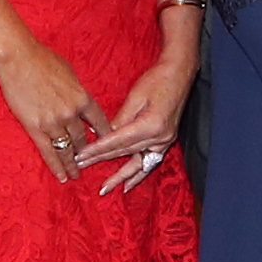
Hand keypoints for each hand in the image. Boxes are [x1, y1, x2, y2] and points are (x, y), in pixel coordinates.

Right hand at [0, 34, 108, 183]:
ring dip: (73, 164)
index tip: (108, 145)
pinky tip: (62, 176)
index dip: (105, 136)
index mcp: (83, 98)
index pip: (100, 123)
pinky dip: (56, 166)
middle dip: (87, 152)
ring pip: (68, 149)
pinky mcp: (35, 128)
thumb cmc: (42, 59)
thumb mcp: (69, 73)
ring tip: (76, 175)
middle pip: (83, 139)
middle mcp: (71, 113)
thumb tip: (80, 102)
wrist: (17, 58)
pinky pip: (48, 152)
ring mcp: (53, 123)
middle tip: (89, 163)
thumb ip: (77, 91)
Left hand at [72, 50, 194, 193]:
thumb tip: (105, 135)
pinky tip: (128, 184)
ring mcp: (165, 141)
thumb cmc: (157, 80)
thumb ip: (120, 119)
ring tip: (106, 188)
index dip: (97, 150)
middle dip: (101, 160)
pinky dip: (138, 174)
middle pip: (125, 153)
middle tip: (81, 166)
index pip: (117, 142)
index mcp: (151, 125)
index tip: (81, 156)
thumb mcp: (135, 97)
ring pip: (138, 164)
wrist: (180, 73)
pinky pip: (149, 162)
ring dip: (121, 177)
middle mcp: (159, 138)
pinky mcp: (166, 141)